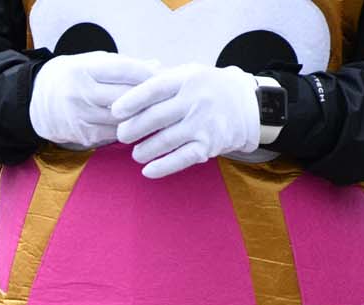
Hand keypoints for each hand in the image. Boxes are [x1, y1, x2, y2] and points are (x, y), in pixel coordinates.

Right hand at [28, 52, 156, 149]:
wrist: (36, 102)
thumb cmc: (72, 77)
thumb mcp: (92, 62)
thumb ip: (124, 65)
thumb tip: (158, 68)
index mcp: (83, 69)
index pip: (124, 70)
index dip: (147, 73)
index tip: (163, 76)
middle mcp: (79, 94)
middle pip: (126, 97)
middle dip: (149, 98)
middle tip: (167, 98)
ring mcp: (80, 117)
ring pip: (122, 120)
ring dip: (142, 118)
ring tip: (158, 114)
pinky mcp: (83, 136)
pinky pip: (114, 134)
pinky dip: (128, 130)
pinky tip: (139, 126)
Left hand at [112, 64, 260, 179]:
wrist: (249, 105)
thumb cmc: (208, 89)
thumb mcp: (188, 75)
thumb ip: (159, 81)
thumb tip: (123, 92)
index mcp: (188, 79)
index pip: (153, 89)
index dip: (130, 101)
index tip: (115, 112)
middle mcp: (196, 100)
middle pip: (154, 118)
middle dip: (131, 130)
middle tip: (122, 136)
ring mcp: (203, 124)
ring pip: (163, 141)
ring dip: (143, 151)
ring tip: (137, 153)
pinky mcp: (209, 145)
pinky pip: (180, 159)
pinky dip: (161, 167)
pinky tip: (148, 171)